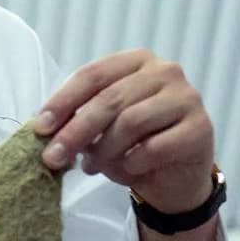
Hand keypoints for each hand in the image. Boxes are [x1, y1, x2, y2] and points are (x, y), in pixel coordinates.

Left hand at [32, 48, 215, 214]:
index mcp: (136, 61)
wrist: (174, 179)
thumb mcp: (100, 128)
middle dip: (75, 132)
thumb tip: (44, 129)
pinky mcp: (200, 128)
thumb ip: (78, 119)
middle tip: (53, 158)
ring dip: (105, 151)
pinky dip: (133, 163)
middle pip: (109, 99)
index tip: (40, 127)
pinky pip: (153, 147)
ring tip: (95, 166)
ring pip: (130, 122)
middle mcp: (165, 71)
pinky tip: (130, 168)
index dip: (62, 101)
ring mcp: (186, 98)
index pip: (92, 75)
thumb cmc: (133, 146)